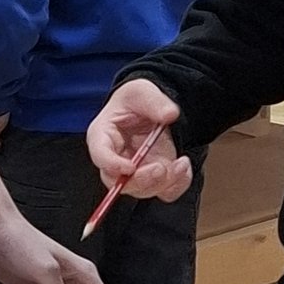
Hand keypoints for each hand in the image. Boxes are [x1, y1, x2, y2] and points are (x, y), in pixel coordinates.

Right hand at [85, 80, 193, 205]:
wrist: (150, 108)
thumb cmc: (136, 101)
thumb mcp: (142, 91)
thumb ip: (155, 102)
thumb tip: (169, 114)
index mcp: (103, 136)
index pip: (100, 155)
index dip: (112, 165)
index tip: (129, 167)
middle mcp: (115, 159)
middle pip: (118, 182)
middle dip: (142, 180)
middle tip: (161, 168)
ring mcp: (135, 172)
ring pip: (143, 190)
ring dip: (164, 182)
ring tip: (180, 164)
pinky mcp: (153, 178)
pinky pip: (164, 191)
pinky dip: (178, 184)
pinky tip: (183, 165)